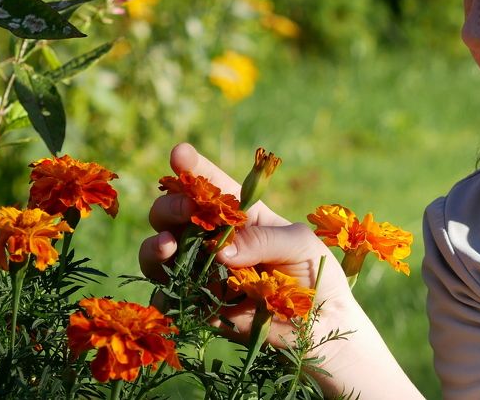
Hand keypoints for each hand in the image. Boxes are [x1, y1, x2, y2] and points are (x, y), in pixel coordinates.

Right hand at [138, 143, 422, 397]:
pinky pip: (171, 299)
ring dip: (156, 248)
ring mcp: (205, 273)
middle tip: (182, 210)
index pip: (215, 186)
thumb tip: (220, 251)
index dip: (193, 168)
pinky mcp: (202, 307)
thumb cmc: (318, 274)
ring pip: (162, 254)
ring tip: (166, 247)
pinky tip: (172, 290)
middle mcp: (217, 239)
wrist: (323, 326)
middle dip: (171, 207)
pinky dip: (164, 294)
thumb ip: (264, 241)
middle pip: (177, 215)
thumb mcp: (300, 246)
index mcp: (244, 216)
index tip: (179, 153)